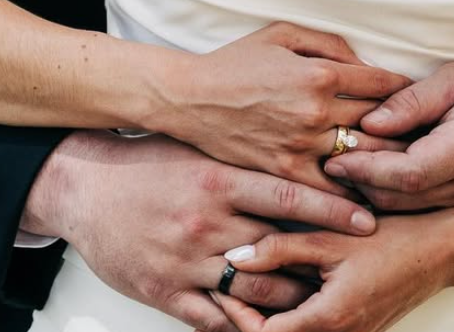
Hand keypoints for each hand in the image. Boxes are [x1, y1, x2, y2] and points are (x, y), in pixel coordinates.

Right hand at [21, 130, 378, 331]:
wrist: (86, 186)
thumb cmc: (150, 160)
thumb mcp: (199, 147)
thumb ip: (246, 150)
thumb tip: (299, 141)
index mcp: (218, 179)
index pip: (288, 197)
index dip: (331, 211)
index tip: (367, 221)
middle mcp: (208, 222)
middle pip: (280, 250)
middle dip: (321, 263)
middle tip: (359, 270)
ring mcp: (188, 261)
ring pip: (256, 294)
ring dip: (293, 301)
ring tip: (324, 303)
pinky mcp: (168, 293)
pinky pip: (217, 322)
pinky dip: (248, 330)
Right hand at [162, 23, 410, 190]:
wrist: (190, 98)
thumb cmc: (236, 61)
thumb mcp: (281, 34)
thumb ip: (328, 44)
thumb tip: (365, 63)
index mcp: (318, 73)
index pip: (382, 84)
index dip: (407, 90)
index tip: (419, 97)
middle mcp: (315, 112)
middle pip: (379, 124)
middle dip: (407, 128)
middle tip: (429, 134)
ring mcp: (300, 147)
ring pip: (361, 159)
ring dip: (387, 162)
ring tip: (409, 167)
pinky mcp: (284, 173)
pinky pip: (331, 190)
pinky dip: (353, 192)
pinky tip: (368, 193)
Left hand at [209, 213, 453, 331]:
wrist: (435, 252)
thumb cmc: (386, 240)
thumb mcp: (328, 237)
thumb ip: (280, 248)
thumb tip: (235, 257)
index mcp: (327, 320)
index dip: (235, 316)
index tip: (220, 287)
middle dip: (245, 321)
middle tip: (222, 292)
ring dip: (266, 320)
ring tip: (242, 290)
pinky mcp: (353, 330)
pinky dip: (288, 318)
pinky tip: (276, 291)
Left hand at [327, 60, 453, 209]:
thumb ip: (413, 102)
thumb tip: (369, 122)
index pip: (404, 174)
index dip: (365, 169)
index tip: (333, 157)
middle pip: (402, 199)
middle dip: (361, 185)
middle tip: (326, 163)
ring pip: (411, 209)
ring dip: (375, 194)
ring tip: (342, 169)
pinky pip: (426, 206)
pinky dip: (397, 195)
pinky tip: (374, 176)